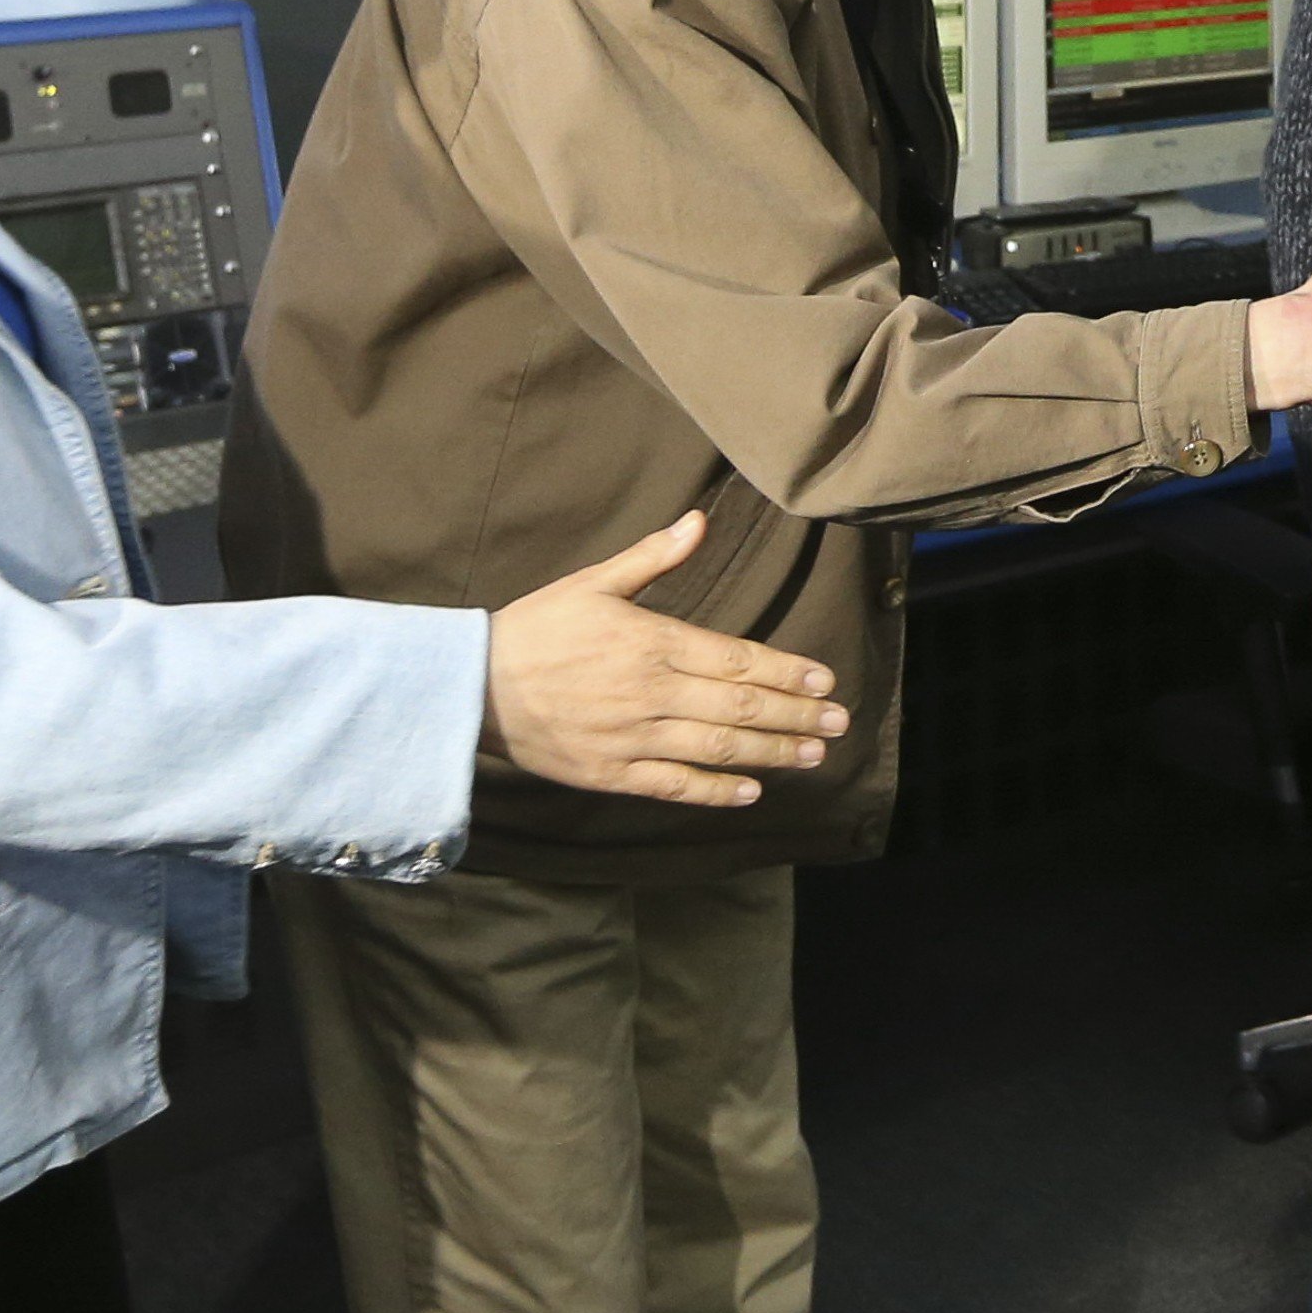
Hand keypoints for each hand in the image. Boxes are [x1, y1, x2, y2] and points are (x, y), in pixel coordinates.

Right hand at [483, 512, 848, 807]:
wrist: (471, 687)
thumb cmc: (536, 629)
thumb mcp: (593, 582)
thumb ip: (652, 557)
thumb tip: (698, 521)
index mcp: (652, 642)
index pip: (737, 660)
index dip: (787, 672)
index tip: (827, 681)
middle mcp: (650, 692)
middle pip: (739, 708)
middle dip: (796, 715)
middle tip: (840, 723)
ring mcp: (632, 738)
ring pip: (717, 749)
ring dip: (772, 753)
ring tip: (813, 755)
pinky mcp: (611, 774)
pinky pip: (674, 786)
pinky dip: (716, 791)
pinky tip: (751, 791)